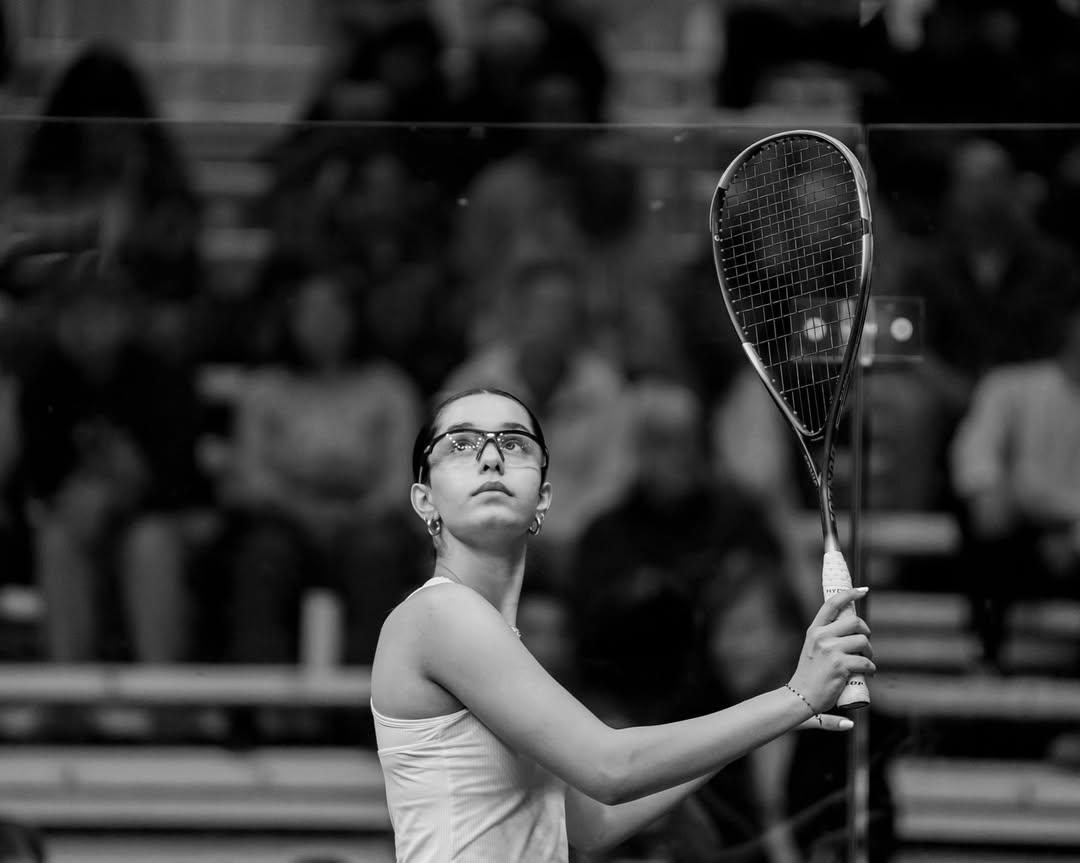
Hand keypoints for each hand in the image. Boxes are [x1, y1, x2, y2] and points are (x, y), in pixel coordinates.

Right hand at [788, 587, 873, 713]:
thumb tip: (851, 627)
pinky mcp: (840, 665)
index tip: (863, 590)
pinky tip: (868, 673)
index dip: (849, 594)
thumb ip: (826, 636)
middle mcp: (821, 636)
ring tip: (866, 661)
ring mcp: (830, 650)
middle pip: (854, 622)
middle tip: (865, 643)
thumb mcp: (813, 648)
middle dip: (866, 631)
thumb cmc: (810, 673)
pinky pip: (866, 661)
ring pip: (863, 641)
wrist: (802, 695)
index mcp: (814, 630)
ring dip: (870, 652)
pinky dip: (871, 668)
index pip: (832, 604)